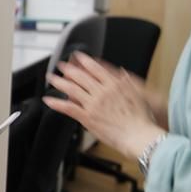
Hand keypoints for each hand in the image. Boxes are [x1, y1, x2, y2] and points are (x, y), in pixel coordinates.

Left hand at [42, 52, 165, 159]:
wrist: (139, 135)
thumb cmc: (141, 119)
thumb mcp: (137, 94)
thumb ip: (126, 83)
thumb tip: (122, 73)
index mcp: (114, 84)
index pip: (95, 68)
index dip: (84, 61)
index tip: (77, 56)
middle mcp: (102, 92)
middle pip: (81, 76)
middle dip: (68, 69)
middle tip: (61, 65)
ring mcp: (93, 104)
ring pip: (72, 89)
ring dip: (59, 82)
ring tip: (52, 78)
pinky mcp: (87, 117)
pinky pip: (68, 108)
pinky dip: (56, 103)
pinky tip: (49, 100)